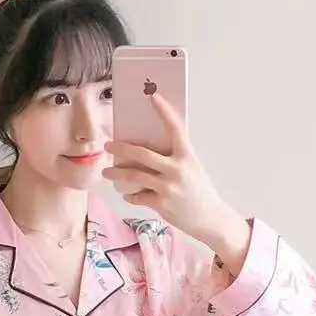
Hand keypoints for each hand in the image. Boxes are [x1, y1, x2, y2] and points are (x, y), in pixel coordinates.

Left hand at [102, 93, 250, 271]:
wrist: (210, 218)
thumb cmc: (200, 191)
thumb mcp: (193, 168)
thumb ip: (176, 158)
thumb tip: (152, 150)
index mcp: (187, 156)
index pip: (175, 129)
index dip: (164, 112)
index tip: (153, 97)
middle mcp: (176, 169)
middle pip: (142, 154)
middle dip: (121, 148)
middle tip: (108, 145)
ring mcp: (167, 187)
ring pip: (135, 176)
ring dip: (117, 174)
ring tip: (106, 173)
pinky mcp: (161, 203)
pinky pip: (139, 196)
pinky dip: (131, 195)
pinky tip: (127, 194)